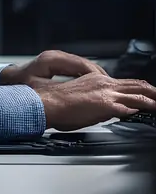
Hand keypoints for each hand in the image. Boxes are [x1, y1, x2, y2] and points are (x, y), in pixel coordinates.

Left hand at [0, 50, 106, 86]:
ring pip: (82, 67)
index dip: (96, 76)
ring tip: (103, 90)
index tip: (105, 85)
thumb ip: (57, 91)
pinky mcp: (55, 65)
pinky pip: (76, 70)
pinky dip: (85, 78)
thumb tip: (77, 92)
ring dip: (93, 78)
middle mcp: (55, 57)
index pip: (82, 64)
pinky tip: (90, 88)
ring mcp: (56, 60)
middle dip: (98, 77)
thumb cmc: (16, 86)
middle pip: (85, 65)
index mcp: (52, 60)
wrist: (5, 83)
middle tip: (109, 89)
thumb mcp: (37, 90)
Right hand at [33, 73, 155, 130]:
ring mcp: (106, 94)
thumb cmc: (56, 102)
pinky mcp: (106, 105)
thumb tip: (104, 109)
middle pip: (135, 86)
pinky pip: (129, 108)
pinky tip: (144, 113)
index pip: (124, 83)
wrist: (47, 102)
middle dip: (150, 92)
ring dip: (150, 101)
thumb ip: (94, 101)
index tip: (145, 93)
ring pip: (137, 95)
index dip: (137, 88)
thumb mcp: (78, 97)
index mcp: (96, 80)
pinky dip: (139, 110)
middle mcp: (104, 84)